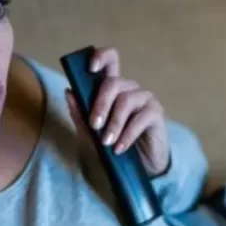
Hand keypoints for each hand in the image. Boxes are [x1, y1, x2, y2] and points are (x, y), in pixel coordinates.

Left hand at [64, 46, 170, 175]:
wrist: (138, 168)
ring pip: (126, 100)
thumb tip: (68, 91)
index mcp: (113, 89)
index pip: (111, 60)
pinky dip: (127, 135)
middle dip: (101, 104)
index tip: (90, 67)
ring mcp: (144, 99)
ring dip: (114, 123)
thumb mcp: (90, 133)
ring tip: (106, 143)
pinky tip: (119, 148)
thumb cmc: (113, 146)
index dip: (101, 57)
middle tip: (94, 126)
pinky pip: (140, 118)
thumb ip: (80, 114)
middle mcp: (129, 89)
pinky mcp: (156, 112)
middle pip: (114, 82)